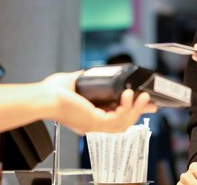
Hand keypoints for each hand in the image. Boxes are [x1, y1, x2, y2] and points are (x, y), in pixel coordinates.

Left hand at [40, 71, 156, 133]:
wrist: (44, 97)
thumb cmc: (51, 92)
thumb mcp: (75, 82)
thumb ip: (85, 78)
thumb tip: (92, 70)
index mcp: (89, 118)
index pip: (115, 117)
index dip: (130, 111)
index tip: (143, 103)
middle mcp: (92, 125)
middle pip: (123, 123)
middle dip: (139, 112)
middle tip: (152, 103)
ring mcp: (93, 126)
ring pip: (123, 124)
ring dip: (136, 110)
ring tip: (144, 96)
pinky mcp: (94, 122)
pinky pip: (117, 120)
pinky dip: (125, 108)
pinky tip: (128, 96)